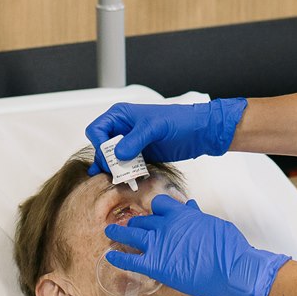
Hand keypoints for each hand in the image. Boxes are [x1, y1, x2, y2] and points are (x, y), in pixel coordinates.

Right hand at [83, 98, 247, 173]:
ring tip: (120, 179)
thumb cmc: (180, 121)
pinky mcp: (139, 154)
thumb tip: (118, 155)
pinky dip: (123, 173)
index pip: (96, 130)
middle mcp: (122, 128)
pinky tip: (123, 180)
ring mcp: (130, 142)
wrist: (200, 132)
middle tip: (117, 172)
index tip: (111, 156)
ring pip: (111, 158)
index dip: (100, 144)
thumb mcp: (156, 127)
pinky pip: (125, 165)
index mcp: (120, 115)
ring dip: (114, 170)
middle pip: (102, 147)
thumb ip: (136, 139)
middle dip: (106, 160)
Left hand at [104, 195, 289, 295]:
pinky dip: (119, 257)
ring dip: (119, 232)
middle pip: (143, 220)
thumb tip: (189, 206)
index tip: (151, 213)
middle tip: (128, 225)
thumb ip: (196, 216)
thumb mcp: (213, 224)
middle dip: (135, 222)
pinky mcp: (156, 265)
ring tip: (110, 232)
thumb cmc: (228, 248)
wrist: (232, 270)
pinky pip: (131, 259)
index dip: (155, 209)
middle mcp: (166, 226)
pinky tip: (110, 255)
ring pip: (132, 234)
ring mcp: (159, 245)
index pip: (159, 204)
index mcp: (181, 214)